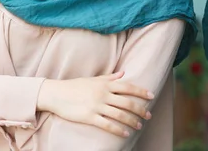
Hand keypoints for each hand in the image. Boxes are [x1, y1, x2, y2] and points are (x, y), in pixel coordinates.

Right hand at [36, 71, 153, 137]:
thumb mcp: (92, 79)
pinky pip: (108, 124)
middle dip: (140, 109)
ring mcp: (96, 105)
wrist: (56, 94)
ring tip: (139, 126)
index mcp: (105, 84)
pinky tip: (125, 133)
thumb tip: (123, 73)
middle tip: (148, 115)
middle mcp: (103, 94)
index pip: (127, 87)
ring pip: (120, 115)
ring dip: (132, 121)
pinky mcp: (89, 116)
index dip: (141, 92)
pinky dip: (118, 130)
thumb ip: (109, 77)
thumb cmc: (74, 86)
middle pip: (127, 102)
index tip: (151, 96)